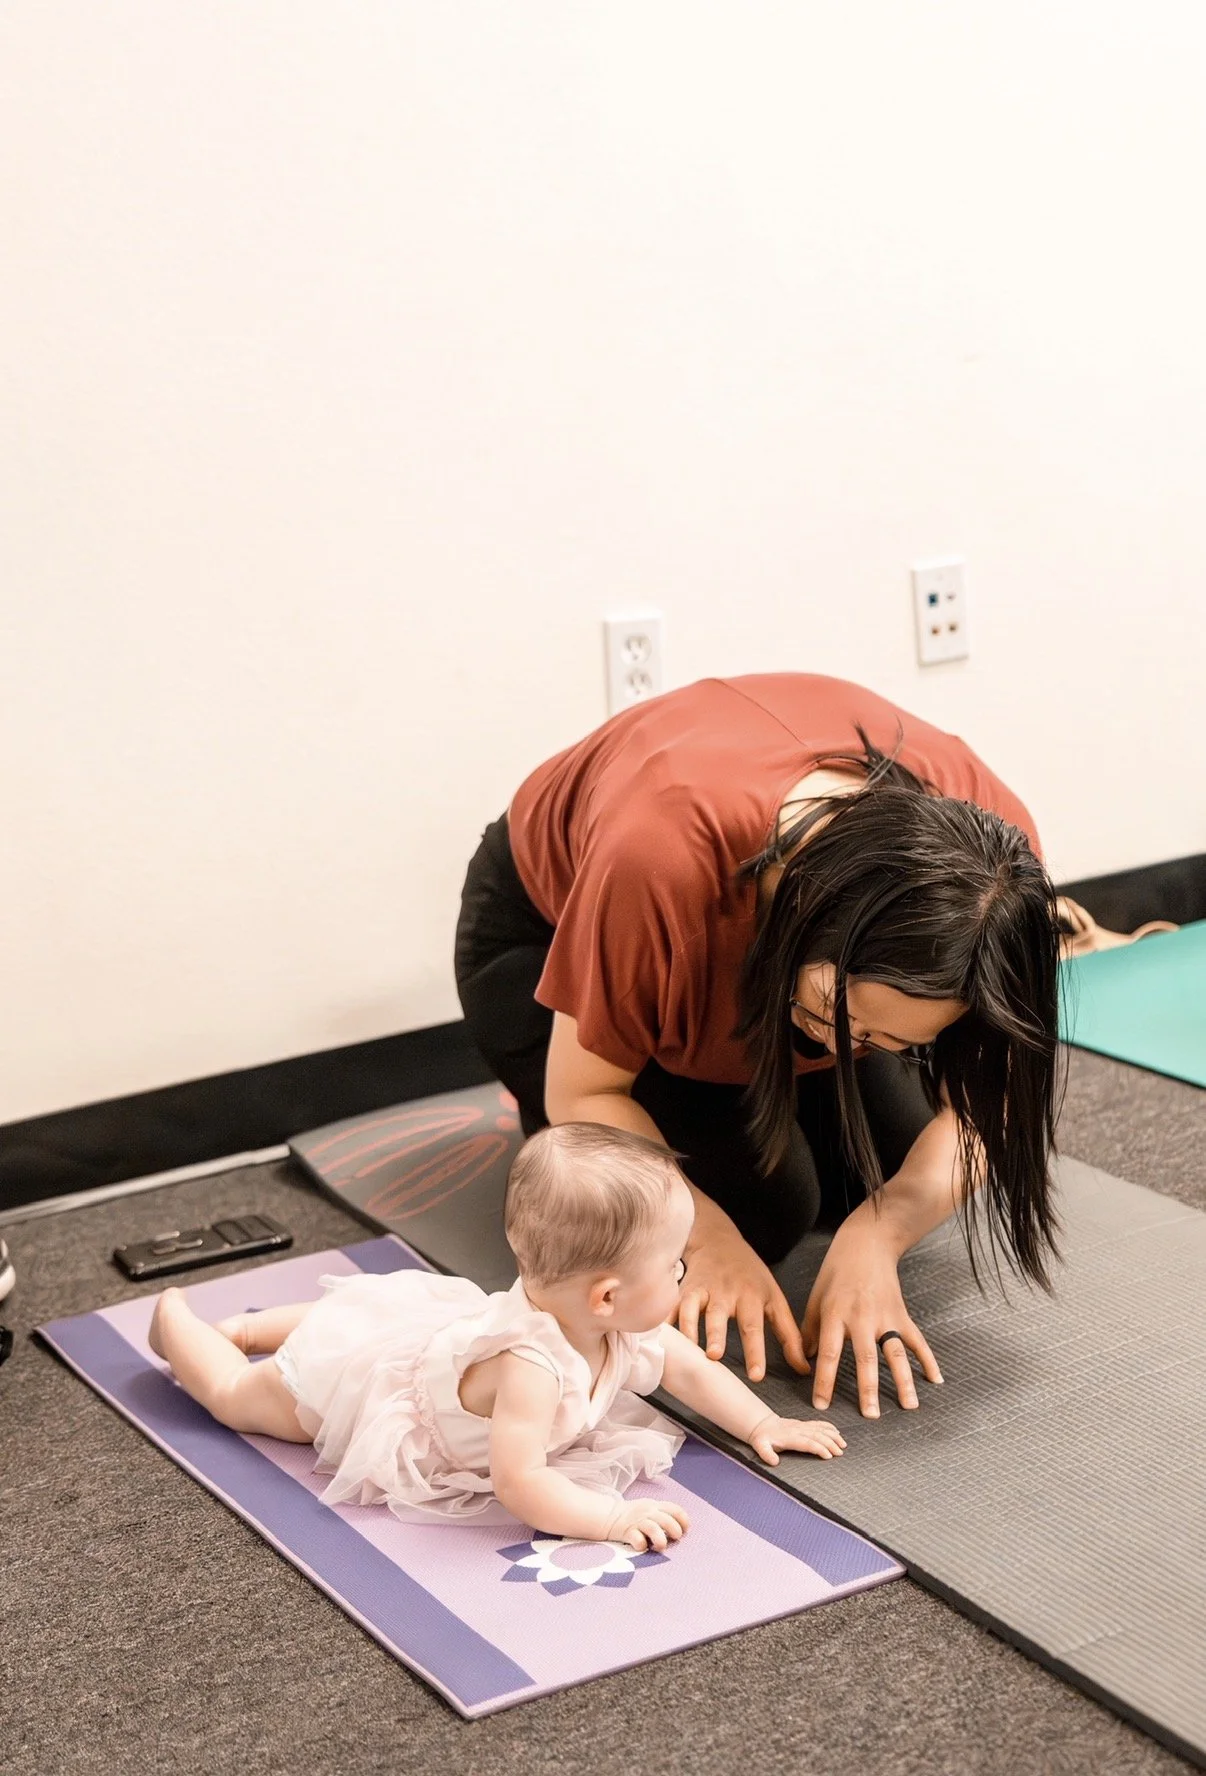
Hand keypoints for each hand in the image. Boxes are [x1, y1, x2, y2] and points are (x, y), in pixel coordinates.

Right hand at [603, 1499, 690, 1551]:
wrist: (609, 1516)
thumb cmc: (634, 1516)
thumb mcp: (649, 1509)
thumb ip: (663, 1515)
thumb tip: (681, 1529)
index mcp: (655, 1506)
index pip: (675, 1510)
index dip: (684, 1521)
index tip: (685, 1530)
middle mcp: (648, 1512)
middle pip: (667, 1520)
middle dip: (675, 1531)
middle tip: (675, 1539)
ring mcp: (637, 1522)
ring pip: (654, 1529)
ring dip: (661, 1540)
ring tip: (661, 1546)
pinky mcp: (627, 1532)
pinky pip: (637, 1540)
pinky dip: (642, 1545)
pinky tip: (642, 1547)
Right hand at [677, 1195, 808, 1382]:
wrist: (719, 1240)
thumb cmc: (750, 1276)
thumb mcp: (774, 1299)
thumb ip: (788, 1335)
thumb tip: (804, 1369)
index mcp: (750, 1296)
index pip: (754, 1326)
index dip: (755, 1351)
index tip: (756, 1376)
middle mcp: (724, 1292)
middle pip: (719, 1314)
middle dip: (715, 1334)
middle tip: (714, 1356)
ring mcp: (700, 1289)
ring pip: (690, 1307)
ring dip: (687, 1327)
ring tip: (686, 1349)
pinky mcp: (681, 1289)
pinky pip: (670, 1305)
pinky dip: (663, 1320)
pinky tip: (660, 1337)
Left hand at [746, 1413, 845, 1463]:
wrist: (762, 1424)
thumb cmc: (763, 1438)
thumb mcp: (760, 1446)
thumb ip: (766, 1454)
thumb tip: (774, 1462)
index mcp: (790, 1437)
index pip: (808, 1442)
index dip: (819, 1448)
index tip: (829, 1456)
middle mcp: (798, 1430)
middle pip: (818, 1436)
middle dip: (830, 1444)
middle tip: (840, 1453)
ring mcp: (802, 1426)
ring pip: (820, 1429)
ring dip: (832, 1436)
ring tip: (843, 1444)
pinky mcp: (804, 1424)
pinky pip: (818, 1424)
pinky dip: (828, 1427)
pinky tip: (837, 1432)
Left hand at [801, 1208, 941, 1417]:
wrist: (866, 1244)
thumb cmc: (836, 1272)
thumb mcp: (816, 1297)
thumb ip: (810, 1331)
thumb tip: (806, 1361)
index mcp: (836, 1314)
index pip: (829, 1353)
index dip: (824, 1380)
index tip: (821, 1404)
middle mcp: (862, 1318)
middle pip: (866, 1358)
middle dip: (868, 1388)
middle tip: (871, 1416)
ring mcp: (885, 1317)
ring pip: (896, 1353)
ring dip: (904, 1381)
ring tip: (909, 1406)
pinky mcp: (902, 1314)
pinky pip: (917, 1340)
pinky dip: (928, 1360)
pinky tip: (935, 1380)